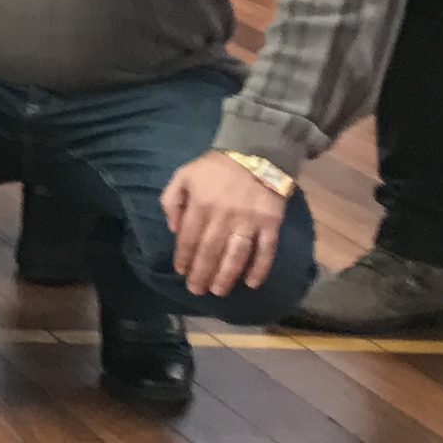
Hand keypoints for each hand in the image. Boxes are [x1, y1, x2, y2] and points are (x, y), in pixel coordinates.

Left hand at [160, 151, 290, 299]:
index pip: (188, 238)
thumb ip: (172, 200)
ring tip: (219, 292)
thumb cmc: (216, 166)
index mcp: (200, 204)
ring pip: (236, 255)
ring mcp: (249, 221)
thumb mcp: (184, 175)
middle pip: (210, 251)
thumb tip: (173, 230)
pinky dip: (260, 268)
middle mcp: (223, 216)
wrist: (257, 151)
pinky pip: (266, 250)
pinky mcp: (271, 223)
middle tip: (197, 291)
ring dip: (227, 276)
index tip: (181, 272)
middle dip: (202, 274)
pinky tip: (252, 283)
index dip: (184, 258)